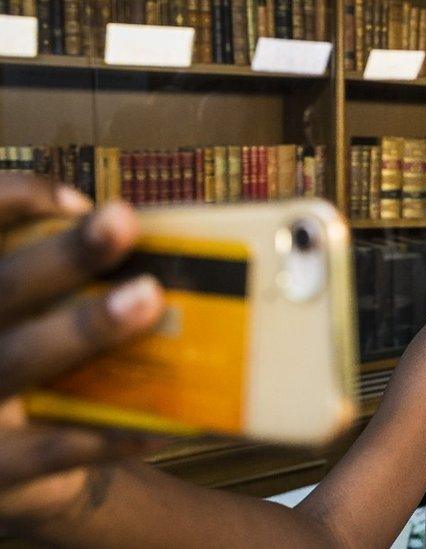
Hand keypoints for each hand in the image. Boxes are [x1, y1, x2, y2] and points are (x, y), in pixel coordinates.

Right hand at [0, 174, 163, 527]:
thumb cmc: (20, 366)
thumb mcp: (21, 317)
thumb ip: (48, 283)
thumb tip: (123, 234)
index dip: (10, 202)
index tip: (77, 198)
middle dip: (59, 257)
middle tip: (121, 219)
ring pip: (13, 361)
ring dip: (82, 328)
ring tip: (147, 298)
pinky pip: (49, 450)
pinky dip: (108, 433)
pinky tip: (167, 417)